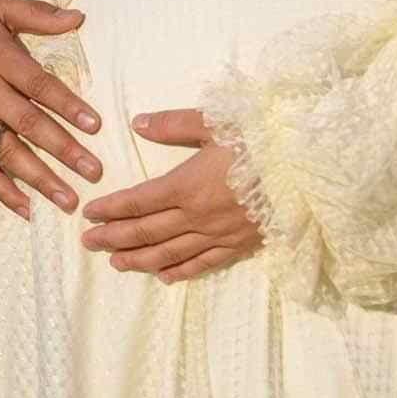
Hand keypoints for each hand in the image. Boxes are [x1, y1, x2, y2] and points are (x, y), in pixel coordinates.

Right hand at [0, 0, 102, 218]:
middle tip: (93, 171)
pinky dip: (2, 190)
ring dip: (39, 178)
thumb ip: (38, 14)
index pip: (39, 85)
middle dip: (63, 150)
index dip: (67, 105)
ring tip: (68, 199)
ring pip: (7, 153)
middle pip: (28, 124)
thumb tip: (78, 17)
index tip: (95, 125)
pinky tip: (27, 208)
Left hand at [78, 109, 260, 282]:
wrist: (308, 165)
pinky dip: (180, 271)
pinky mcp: (241, 244)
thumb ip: (174, 124)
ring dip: (140, 259)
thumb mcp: (216, 121)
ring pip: (171, 253)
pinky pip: (204, 263)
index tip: (89, 214)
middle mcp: (199, 216)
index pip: (138, 202)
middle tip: (88, 244)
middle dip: (115, 238)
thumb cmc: (262, 137)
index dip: (111, 210)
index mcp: (188, 185)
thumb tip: (138, 123)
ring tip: (116, 263)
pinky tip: (164, 276)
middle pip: (148, 232)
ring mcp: (220, 234)